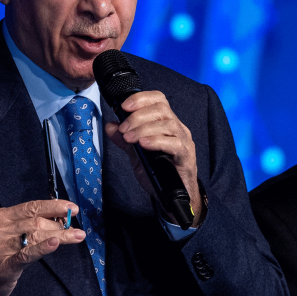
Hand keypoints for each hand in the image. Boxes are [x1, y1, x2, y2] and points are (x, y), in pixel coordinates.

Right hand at [0, 199, 85, 295]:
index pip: (31, 207)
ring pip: (36, 236)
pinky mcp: (3, 266)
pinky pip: (26, 254)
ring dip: (60, 235)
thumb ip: (26, 224)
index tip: (72, 208)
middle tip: (76, 227)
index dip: (53, 206)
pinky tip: (54, 243)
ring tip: (77, 235)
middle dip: (59, 224)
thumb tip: (58, 217)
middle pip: (36, 221)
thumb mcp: (5, 233)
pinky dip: (42, 248)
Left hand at [104, 90, 202, 225]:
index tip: (123, 106)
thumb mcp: (137, 155)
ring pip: (168, 124)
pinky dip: (157, 141)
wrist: (173, 197)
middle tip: (124, 129)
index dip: (141, 98)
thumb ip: (125, 140)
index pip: (158, 99)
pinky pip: (174, 143)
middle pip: (161, 109)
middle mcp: (178, 128)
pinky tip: (143, 144)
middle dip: (138, 116)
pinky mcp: (186, 156)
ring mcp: (184, 141)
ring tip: (129, 138)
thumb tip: (110, 126)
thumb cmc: (159, 173)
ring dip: (144, 128)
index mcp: (167, 123)